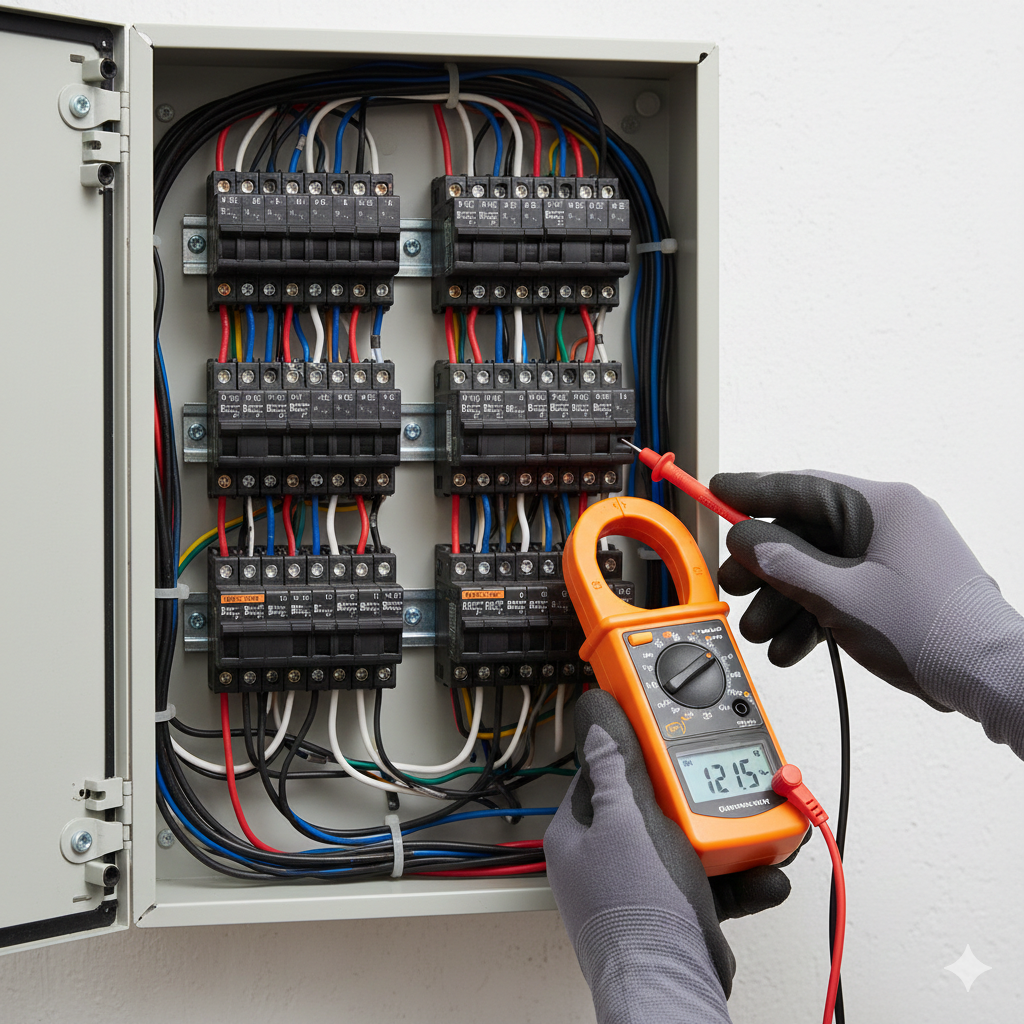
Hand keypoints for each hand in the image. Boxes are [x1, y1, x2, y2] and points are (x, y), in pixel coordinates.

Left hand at [545, 689, 795, 1023]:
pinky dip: (739, 874)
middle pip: (653, 802)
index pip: (603, 771)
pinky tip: (764, 871)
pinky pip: (711, 879)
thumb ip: (616, 763)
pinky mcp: (677, 909)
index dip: (636, 748)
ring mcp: (642, 885)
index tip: (666, 732)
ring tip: (755, 825)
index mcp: (579, 834)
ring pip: (687, 840)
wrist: (673, 987)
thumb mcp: (629, 817)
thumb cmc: (639, 910)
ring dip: (726, 834)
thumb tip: (596, 712)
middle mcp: (606, 859)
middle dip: (694, 795)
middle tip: (721, 783)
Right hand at [709, 471, 1023, 754]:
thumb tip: (745, 539)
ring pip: (818, 567)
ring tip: (762, 631)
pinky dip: (813, 614)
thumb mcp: (841, 596)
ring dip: (784, 601)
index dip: (752, 491)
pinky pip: (839, 589)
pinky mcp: (894, 586)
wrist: (988, 676)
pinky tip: (792, 645)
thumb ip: (785, 564)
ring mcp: (892, 556)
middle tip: (733, 585)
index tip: (716, 491)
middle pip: (804, 533)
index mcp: (881, 506)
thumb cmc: (932, 630)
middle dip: (764, 568)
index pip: (801, 487)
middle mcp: (887, 523)